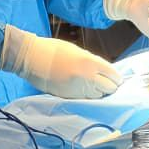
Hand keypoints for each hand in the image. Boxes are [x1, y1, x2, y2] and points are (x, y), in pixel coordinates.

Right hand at [0, 25, 122, 98]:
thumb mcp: (77, 51)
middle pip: (110, 88)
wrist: (32, 58)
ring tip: (93, 86)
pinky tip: (83, 89)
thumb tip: (103, 71)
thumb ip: (92, 61)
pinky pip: (85, 99)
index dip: (116, 77)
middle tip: (107, 83)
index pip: (114, 75)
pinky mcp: (69, 97)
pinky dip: (88, 95)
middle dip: (110, 86)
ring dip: (99, 92)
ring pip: (98, 95)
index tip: (116, 78)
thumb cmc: (53, 49)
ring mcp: (78, 89)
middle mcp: (88, 78)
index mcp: (90, 62)